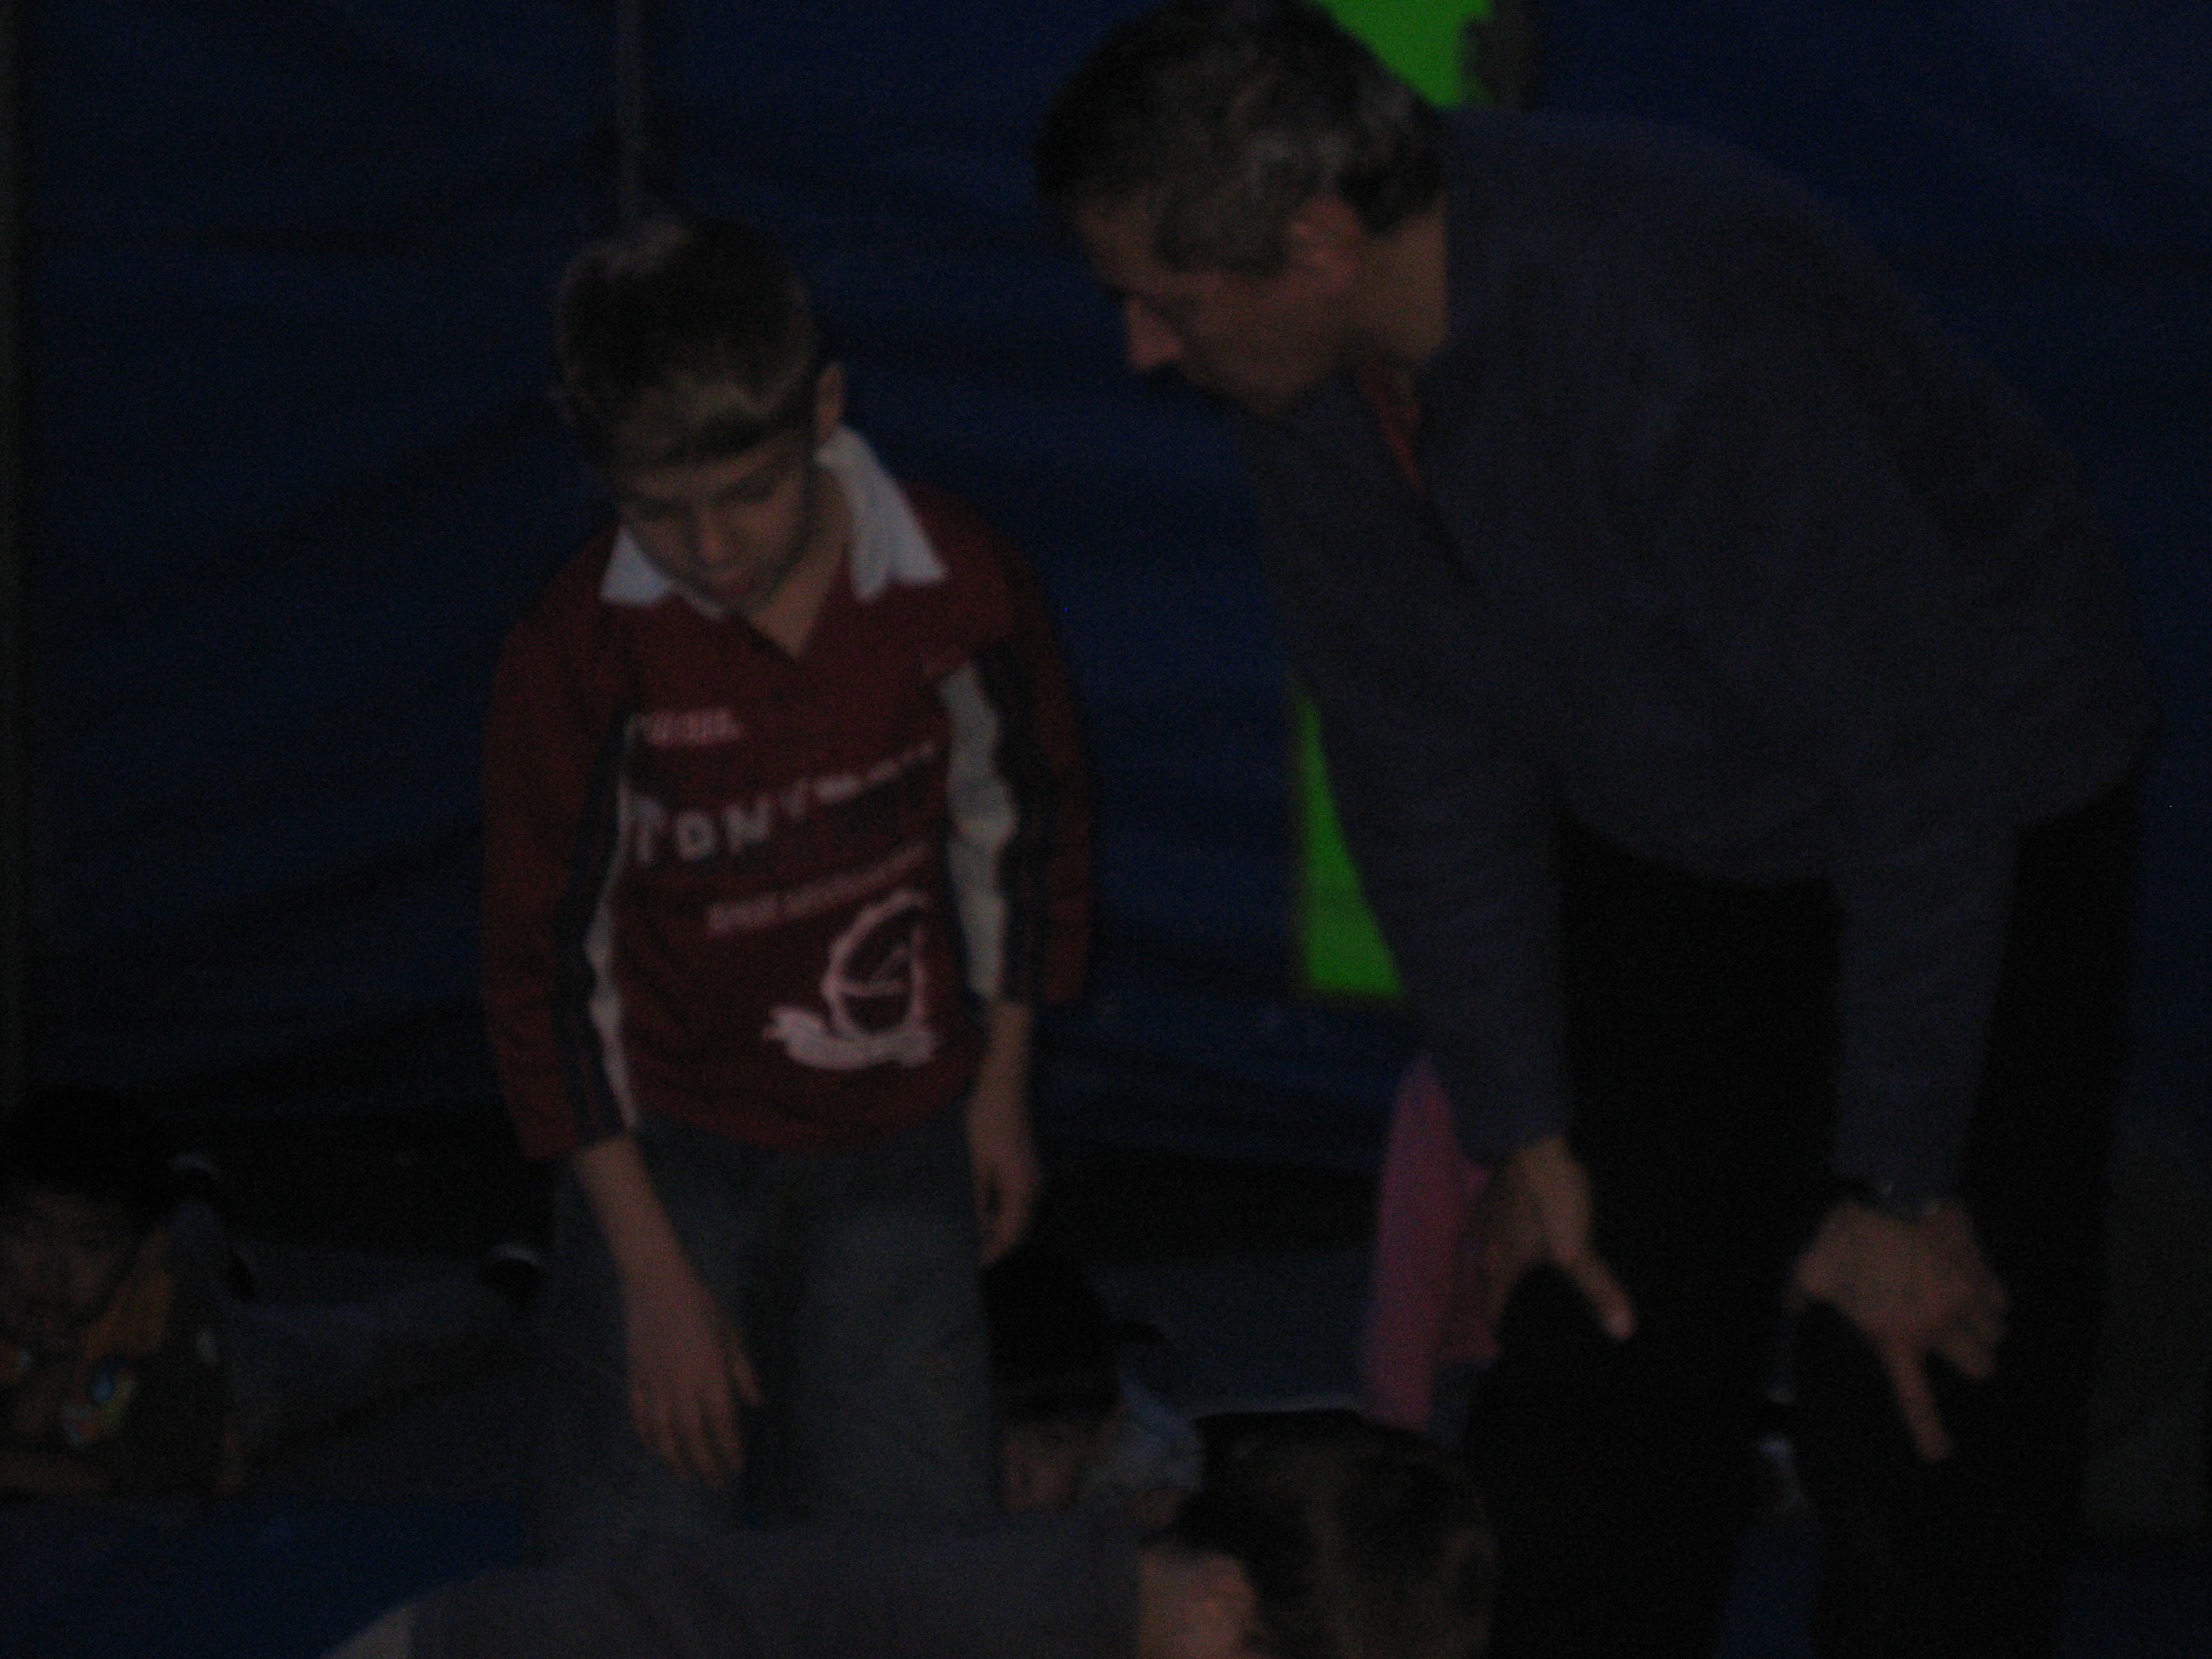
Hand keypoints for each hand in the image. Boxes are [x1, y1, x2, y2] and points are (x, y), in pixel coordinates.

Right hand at [618, 1249, 762, 1487]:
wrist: (656, 1283)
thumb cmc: (701, 1305)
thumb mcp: (732, 1335)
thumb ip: (744, 1373)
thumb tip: (757, 1405)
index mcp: (710, 1374)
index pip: (722, 1424)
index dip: (730, 1449)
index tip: (738, 1467)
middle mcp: (682, 1386)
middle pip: (693, 1438)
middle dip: (705, 1465)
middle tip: (716, 1483)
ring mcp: (655, 1386)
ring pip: (664, 1436)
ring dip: (676, 1461)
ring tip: (687, 1477)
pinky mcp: (635, 1380)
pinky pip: (640, 1418)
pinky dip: (648, 1439)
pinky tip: (657, 1450)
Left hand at [967, 1001, 1040, 1262]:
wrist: (1005, 1085)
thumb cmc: (987, 1120)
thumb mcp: (977, 1164)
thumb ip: (980, 1201)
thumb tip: (978, 1233)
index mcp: (1022, 1189)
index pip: (1011, 1235)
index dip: (994, 1256)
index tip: (976, 1272)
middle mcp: (1035, 1188)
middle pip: (1019, 1231)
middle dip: (998, 1248)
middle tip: (972, 1264)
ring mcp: (1035, 1179)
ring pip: (1020, 1218)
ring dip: (1001, 1234)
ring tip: (975, 1247)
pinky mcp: (1029, 1171)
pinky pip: (1019, 1205)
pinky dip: (1004, 1218)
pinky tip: (985, 1221)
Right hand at [1470, 1133, 1635, 1340]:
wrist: (1531, 1144)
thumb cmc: (1551, 1202)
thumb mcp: (1579, 1250)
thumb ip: (1597, 1289)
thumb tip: (1623, 1332)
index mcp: (1500, 1267)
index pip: (1493, 1310)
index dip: (1502, 1330)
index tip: (1513, 1342)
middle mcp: (1483, 1248)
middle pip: (1488, 1283)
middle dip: (1503, 1299)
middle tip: (1525, 1311)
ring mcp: (1482, 1219)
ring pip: (1487, 1254)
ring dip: (1501, 1267)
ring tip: (1523, 1277)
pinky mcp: (1488, 1196)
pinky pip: (1491, 1228)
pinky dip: (1502, 1238)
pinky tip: (1518, 1234)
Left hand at [1791, 1198, 2005, 1460]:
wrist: (1891, 1189)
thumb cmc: (1848, 1236)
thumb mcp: (1812, 1269)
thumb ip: (1801, 1294)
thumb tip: (1788, 1304)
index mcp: (1896, 1335)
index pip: (1915, 1398)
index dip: (1928, 1432)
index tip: (1939, 1454)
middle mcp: (1940, 1326)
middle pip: (1981, 1368)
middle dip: (1972, 1365)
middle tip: (1954, 1350)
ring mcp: (1967, 1298)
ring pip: (1996, 1335)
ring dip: (1983, 1331)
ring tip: (1963, 1316)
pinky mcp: (1983, 1269)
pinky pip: (2001, 1299)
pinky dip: (1992, 1300)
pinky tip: (1977, 1289)